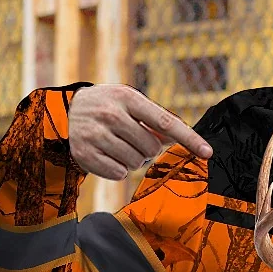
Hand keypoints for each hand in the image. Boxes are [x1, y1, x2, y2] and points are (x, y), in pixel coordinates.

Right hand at [68, 84, 212, 180]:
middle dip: (147, 149)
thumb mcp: (129, 103)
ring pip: (135, 163)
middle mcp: (110, 114)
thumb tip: (175, 141)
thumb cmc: (108, 108)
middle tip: (130, 139)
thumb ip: (155, 120)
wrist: (65, 114)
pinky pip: (118, 174)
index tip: (207, 152)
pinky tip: (106, 155)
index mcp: (126, 97)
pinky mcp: (85, 154)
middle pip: (151, 148)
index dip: (189, 139)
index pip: (165, 121)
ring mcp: (95, 134)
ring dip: (132, 160)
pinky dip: (117, 169)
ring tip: (116, 145)